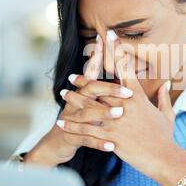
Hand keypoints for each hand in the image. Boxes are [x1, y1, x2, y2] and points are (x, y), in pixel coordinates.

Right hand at [24, 36, 132, 166]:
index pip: (92, 70)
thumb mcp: (90, 102)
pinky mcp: (71, 136)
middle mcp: (76, 102)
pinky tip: (111, 146)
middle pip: (91, 90)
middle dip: (109, 88)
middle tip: (128, 91)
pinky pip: (86, 139)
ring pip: (88, 114)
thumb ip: (104, 88)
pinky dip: (98, 143)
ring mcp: (71, 119)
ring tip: (120, 113)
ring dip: (104, 113)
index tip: (107, 39)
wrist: (57, 142)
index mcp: (83, 92)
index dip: (99, 56)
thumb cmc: (82, 120)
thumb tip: (123, 71)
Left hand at [59, 31, 177, 179]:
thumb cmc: (165, 137)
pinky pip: (87, 130)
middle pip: (100, 86)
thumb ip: (164, 97)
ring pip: (89, 106)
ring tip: (62, 94)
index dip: (116, 49)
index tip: (108, 34)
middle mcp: (125, 105)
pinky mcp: (111, 137)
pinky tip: (62, 123)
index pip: (124, 68)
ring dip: (74, 99)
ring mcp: (117, 121)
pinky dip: (73, 126)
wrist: (164, 158)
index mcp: (138, 97)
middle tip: (71, 75)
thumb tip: (167, 83)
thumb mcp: (168, 114)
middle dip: (84, 79)